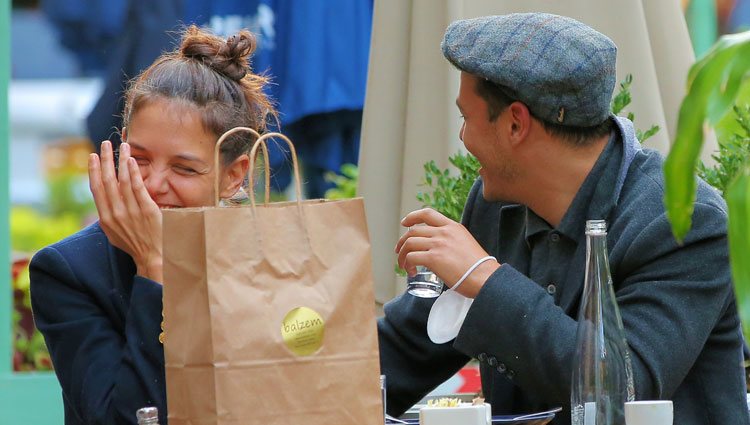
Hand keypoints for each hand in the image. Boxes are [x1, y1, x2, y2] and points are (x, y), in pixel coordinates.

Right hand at [89, 141, 163, 282]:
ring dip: (121, 160)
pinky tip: (131, 161)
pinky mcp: (146, 210)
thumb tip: (105, 202)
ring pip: (123, 180)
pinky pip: (138, 187)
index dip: (93, 171)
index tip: (93, 156)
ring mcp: (131, 211)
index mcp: (105, 218)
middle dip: (105, 160)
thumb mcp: (115, 232)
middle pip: (107, 180)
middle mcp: (115, 213)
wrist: (153, 257)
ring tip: (122, 145)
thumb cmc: (135, 245)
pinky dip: (133, 173)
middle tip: (104, 144)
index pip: (96, 189)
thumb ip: (109, 216)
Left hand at [395, 208, 499, 297]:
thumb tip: (442, 250)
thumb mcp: (466, 243)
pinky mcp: (434, 258)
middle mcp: (444, 232)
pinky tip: (411, 272)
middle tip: (399, 252)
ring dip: (402, 255)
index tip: (405, 223)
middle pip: (413, 231)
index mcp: (453, 227)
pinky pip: (411, 257)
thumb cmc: (479, 267)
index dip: (412, 217)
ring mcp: (438, 244)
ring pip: (409, 243)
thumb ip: (452, 241)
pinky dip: (407, 265)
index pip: (428, 214)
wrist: (485, 277)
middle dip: (402, 242)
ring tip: (404, 266)